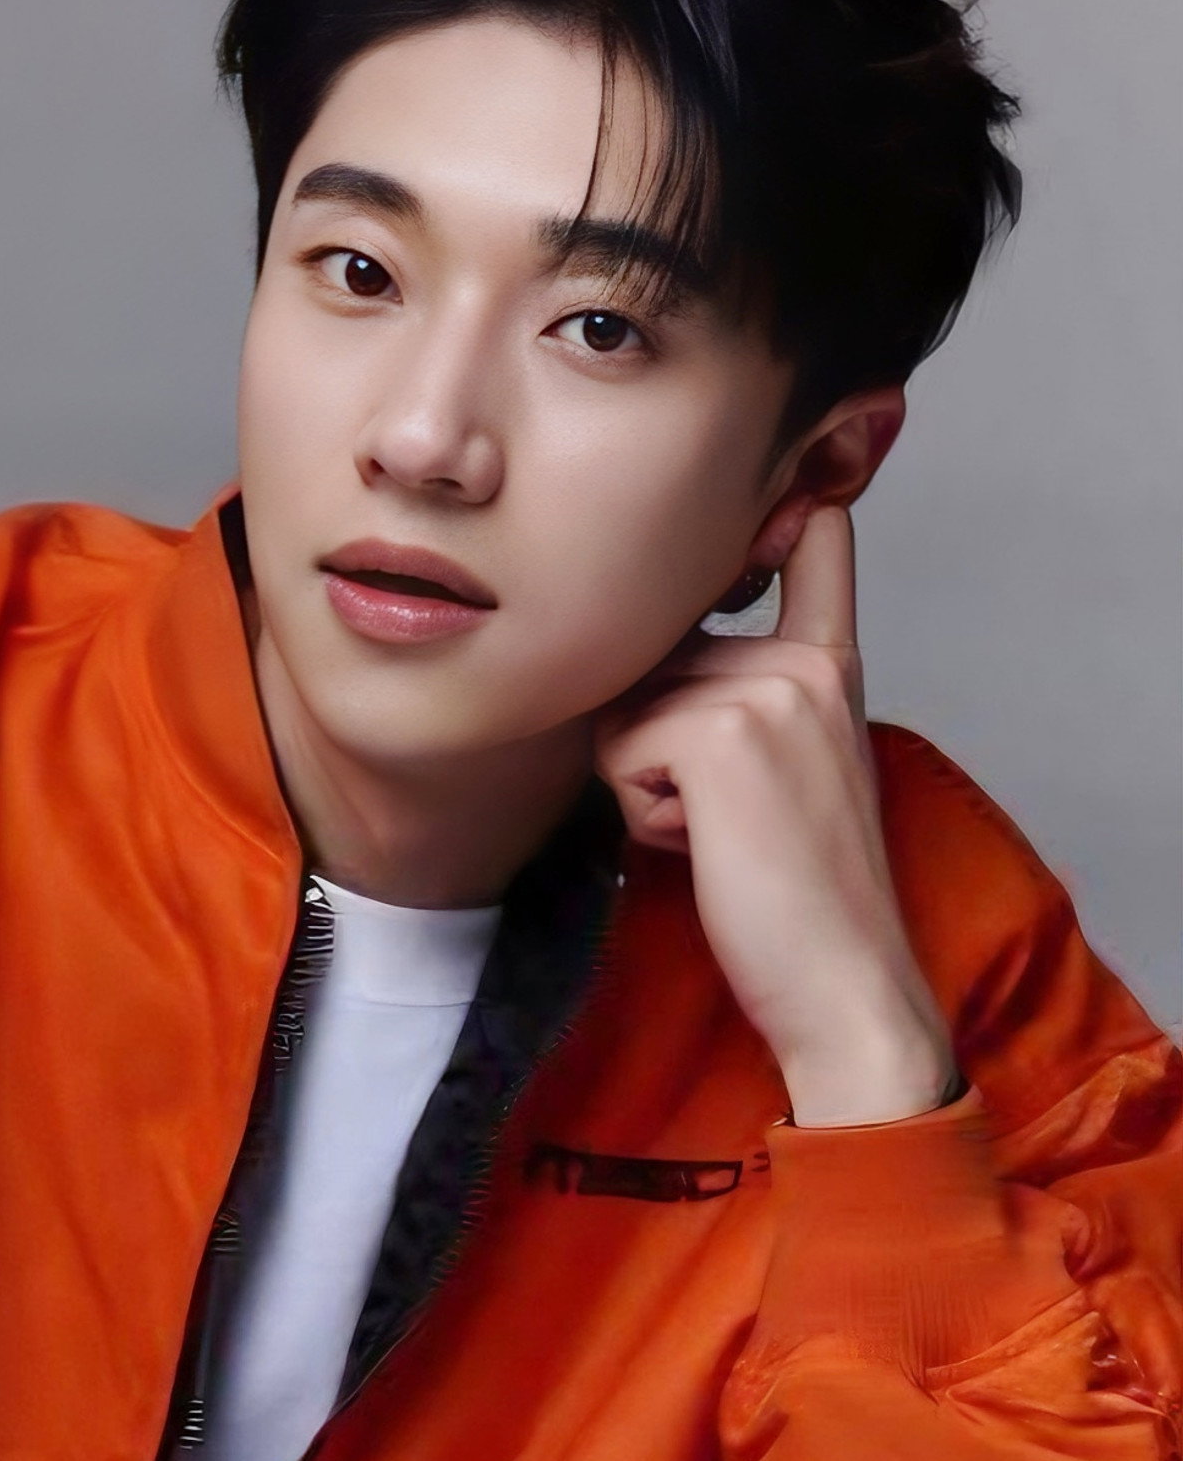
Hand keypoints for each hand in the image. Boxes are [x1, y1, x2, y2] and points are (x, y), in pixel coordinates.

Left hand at [590, 506, 958, 1125]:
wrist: (842, 983)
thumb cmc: (800, 896)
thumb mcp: (789, 771)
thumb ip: (740, 701)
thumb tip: (636, 665)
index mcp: (828, 666)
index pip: (817, 546)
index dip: (791, 507)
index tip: (798, 477)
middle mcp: (801, 660)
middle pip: (659, 653)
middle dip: (658, 736)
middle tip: (729, 816)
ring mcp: (763, 689)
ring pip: (628, 706)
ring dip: (645, 780)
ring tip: (720, 833)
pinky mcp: (718, 733)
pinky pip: (617, 754)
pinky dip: (639, 812)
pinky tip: (706, 848)